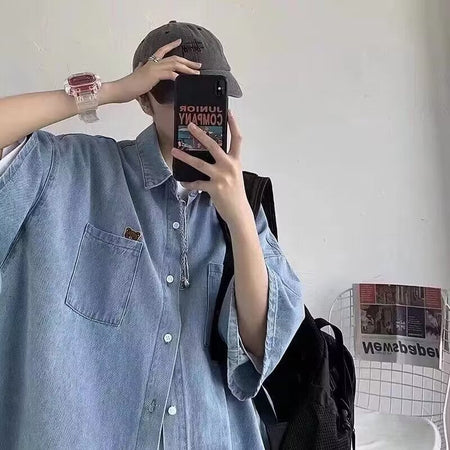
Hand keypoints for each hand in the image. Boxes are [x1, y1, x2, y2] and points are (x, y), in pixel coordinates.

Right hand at [110, 39, 201, 103]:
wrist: (123, 89)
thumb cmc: (131, 85)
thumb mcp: (140, 76)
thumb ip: (144, 70)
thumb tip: (145, 66)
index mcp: (150, 62)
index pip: (162, 50)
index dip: (171, 45)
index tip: (179, 40)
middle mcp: (153, 62)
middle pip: (174, 59)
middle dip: (188, 62)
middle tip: (198, 65)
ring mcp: (154, 68)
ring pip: (174, 65)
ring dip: (187, 69)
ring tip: (196, 73)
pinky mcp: (153, 75)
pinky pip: (169, 74)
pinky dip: (177, 76)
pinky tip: (183, 79)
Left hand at [171, 110, 251, 226]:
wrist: (239, 211)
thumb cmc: (235, 192)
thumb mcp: (234, 174)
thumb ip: (225, 163)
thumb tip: (211, 154)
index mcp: (235, 161)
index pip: (237, 139)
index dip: (233, 125)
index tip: (228, 112)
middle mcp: (229, 166)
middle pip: (214, 145)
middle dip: (201, 134)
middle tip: (190, 125)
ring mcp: (221, 177)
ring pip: (200, 163)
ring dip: (186, 156)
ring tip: (175, 150)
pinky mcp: (214, 188)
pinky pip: (197, 183)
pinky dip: (189, 183)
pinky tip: (183, 182)